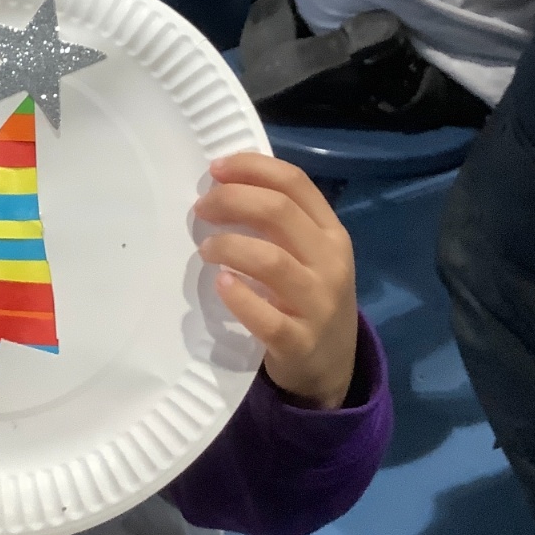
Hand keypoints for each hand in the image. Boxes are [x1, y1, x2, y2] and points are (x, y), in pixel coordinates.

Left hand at [195, 152, 357, 409]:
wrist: (332, 366)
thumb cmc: (308, 297)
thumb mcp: (310, 255)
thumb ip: (280, 222)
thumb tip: (224, 185)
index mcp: (332, 233)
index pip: (296, 183)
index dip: (253, 168)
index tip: (216, 169)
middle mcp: (331, 262)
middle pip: (279, 211)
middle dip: (232, 200)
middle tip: (202, 209)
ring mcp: (318, 304)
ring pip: (271, 260)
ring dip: (229, 246)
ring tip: (205, 250)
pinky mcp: (299, 342)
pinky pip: (266, 317)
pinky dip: (238, 297)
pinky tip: (221, 285)